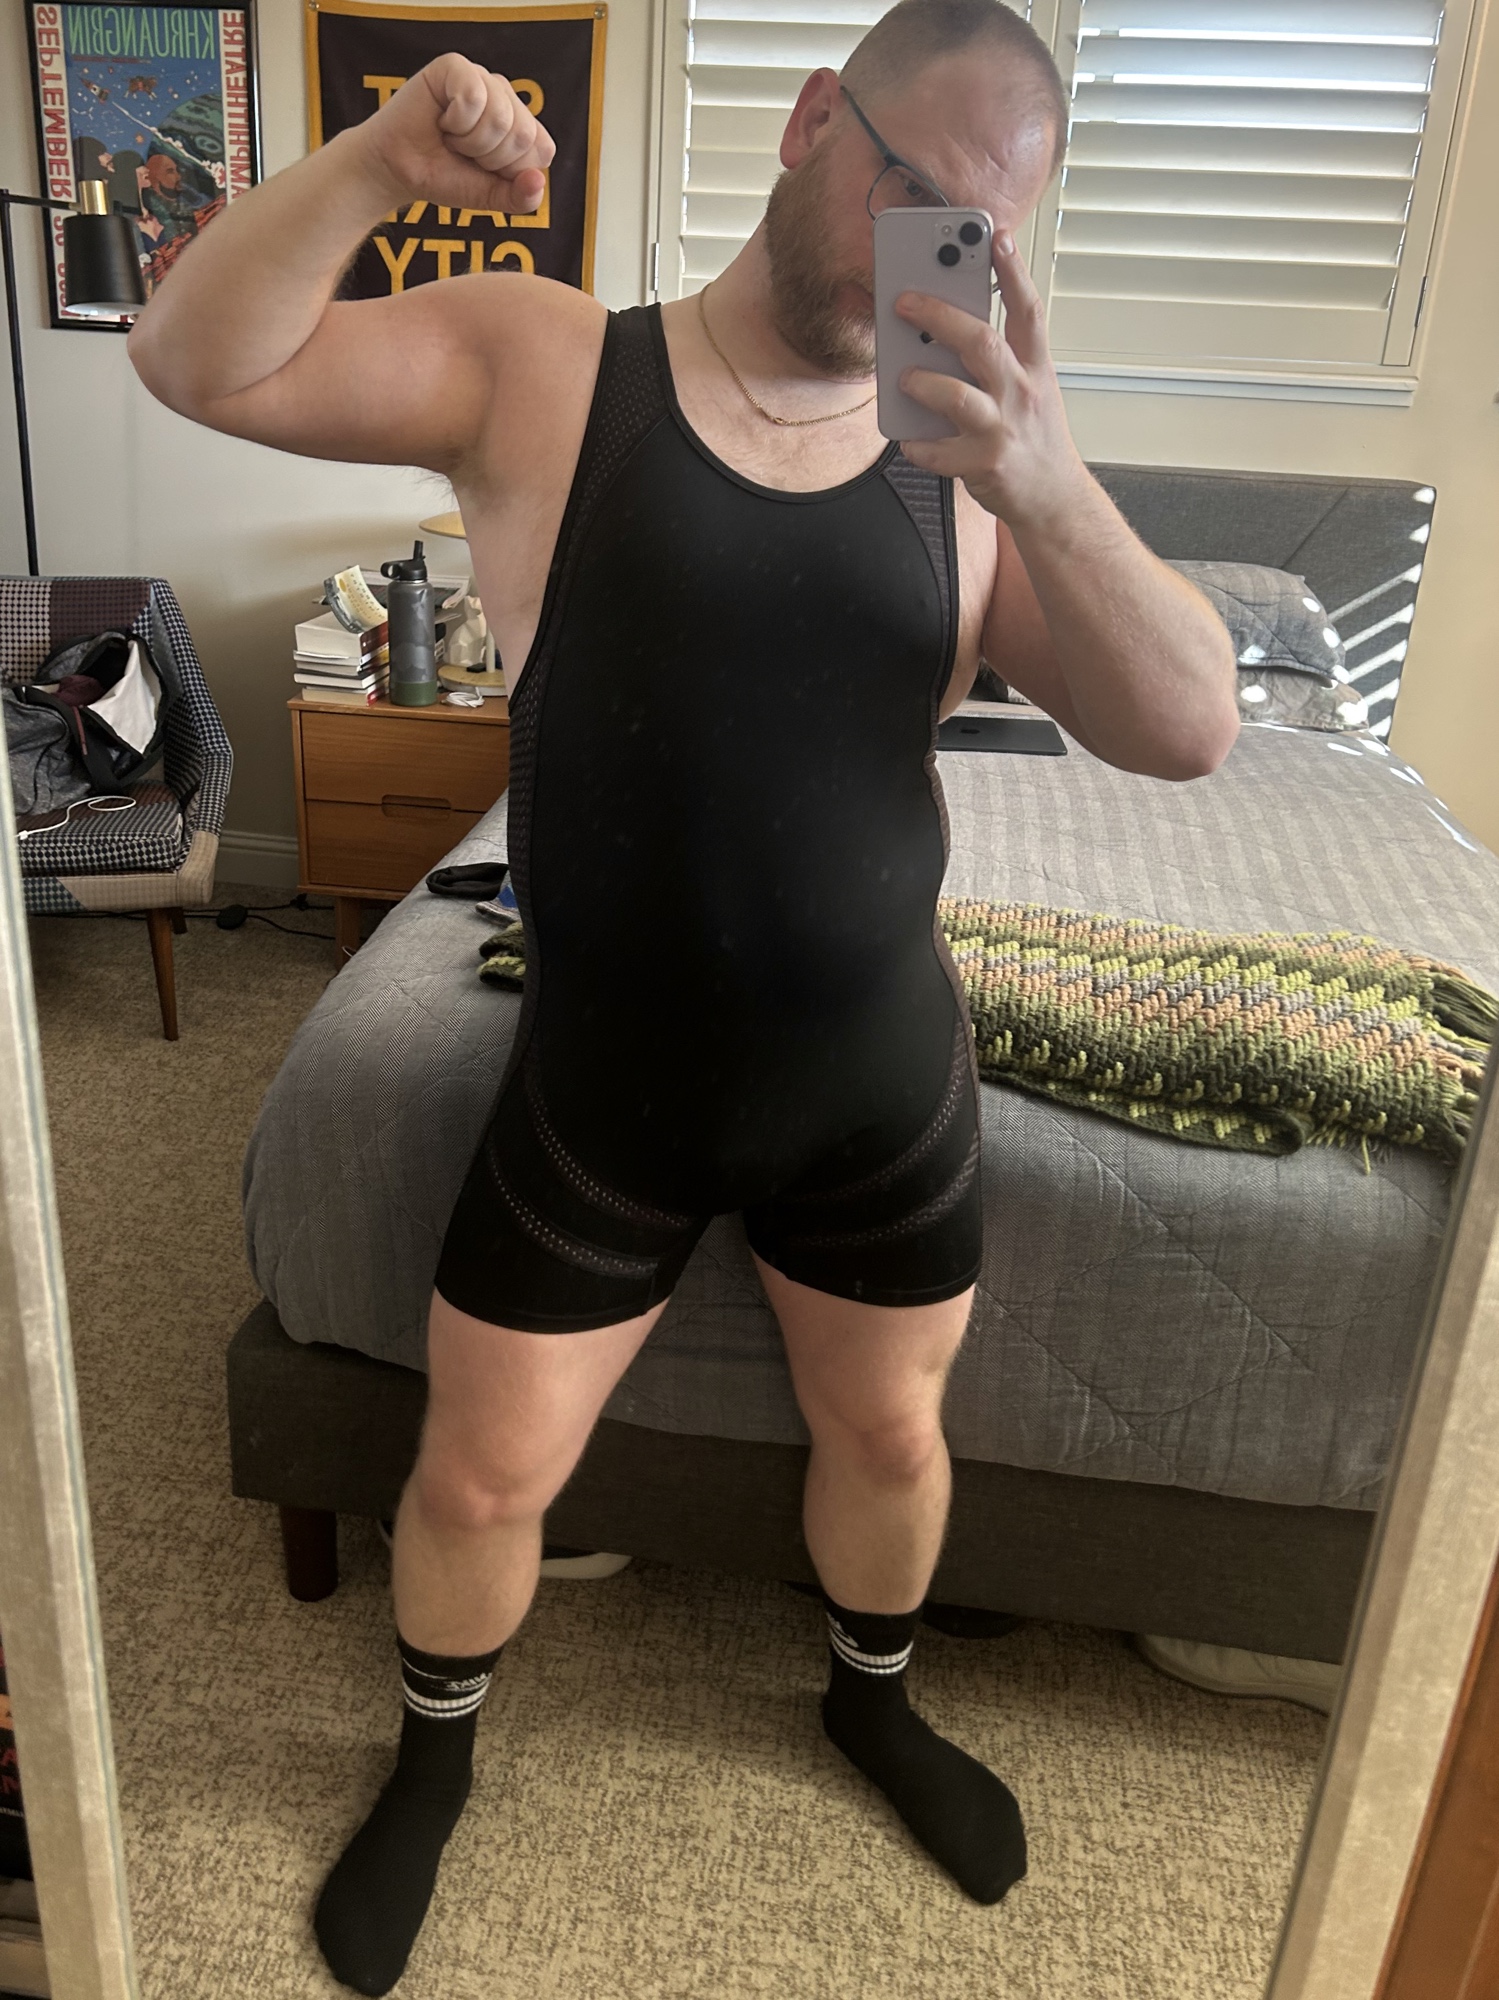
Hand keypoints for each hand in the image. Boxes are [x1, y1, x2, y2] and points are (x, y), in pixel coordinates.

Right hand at [351, 53, 554, 215]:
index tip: (484, 169)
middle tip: (463, 152)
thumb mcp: (488, 196)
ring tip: (451, 136)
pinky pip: (475, 97)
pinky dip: (456, 121)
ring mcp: (482, 78)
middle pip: (523, 134)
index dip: (510, 171)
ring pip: (500, 117)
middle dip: (489, 157)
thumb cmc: (443, 176)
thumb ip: (520, 198)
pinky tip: (442, 119)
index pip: (542, 149)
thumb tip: (538, 182)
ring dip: (469, 141)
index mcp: (522, 125)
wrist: (399, 170)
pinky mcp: (456, 66)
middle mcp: (506, 96)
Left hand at [894, 234, 1087, 530]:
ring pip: (957, 395)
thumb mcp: (1031, 390)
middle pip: (982, 342)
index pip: (1027, 310)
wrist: (1054, 499)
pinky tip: (909, 439)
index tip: (997, 236)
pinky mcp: (985, 465)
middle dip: (940, 317)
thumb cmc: (1034, 439)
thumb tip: (943, 334)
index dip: (1013, 271)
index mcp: (1036, 368)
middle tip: (905, 302)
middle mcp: (1022, 392)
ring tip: (903, 377)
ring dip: (922, 382)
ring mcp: (1003, 429)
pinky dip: (918, 444)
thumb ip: (999, 361)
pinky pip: (938, 450)